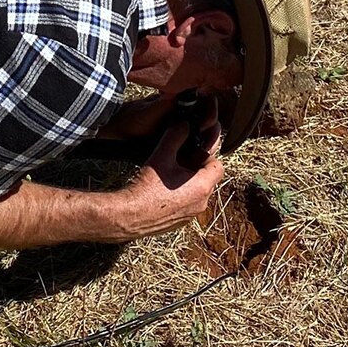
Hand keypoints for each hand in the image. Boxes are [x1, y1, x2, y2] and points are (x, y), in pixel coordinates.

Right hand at [108, 108, 223, 239]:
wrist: (129, 216)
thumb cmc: (146, 189)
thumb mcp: (161, 156)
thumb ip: (175, 136)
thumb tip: (183, 124)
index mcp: (202, 187)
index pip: (218, 166)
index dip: (207, 155)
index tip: (193, 150)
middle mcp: (202, 203)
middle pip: (208, 179)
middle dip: (196, 168)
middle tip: (180, 160)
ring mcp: (192, 215)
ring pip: (198, 192)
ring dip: (189, 182)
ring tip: (170, 173)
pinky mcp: (181, 222)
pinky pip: (188, 204)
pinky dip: (181, 195)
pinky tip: (163, 189)